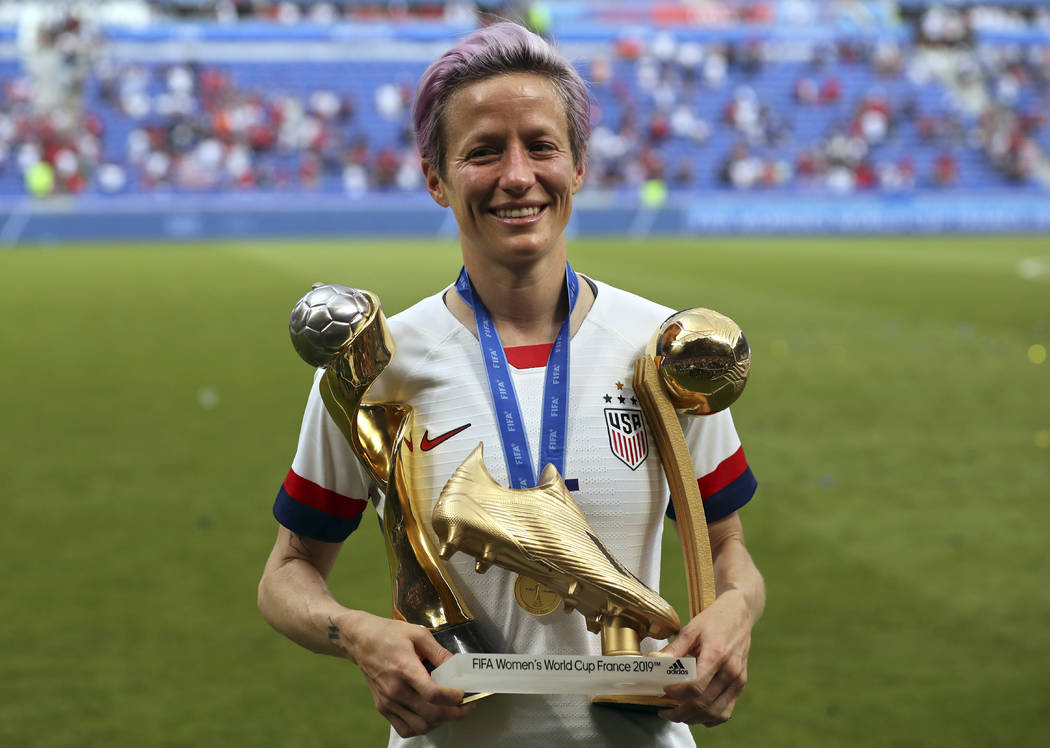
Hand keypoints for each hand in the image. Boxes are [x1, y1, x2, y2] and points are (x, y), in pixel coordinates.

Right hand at [343, 612, 473, 737]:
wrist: (360, 641)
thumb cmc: (388, 634)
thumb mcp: (418, 634)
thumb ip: (439, 652)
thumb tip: (457, 666)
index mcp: (405, 669)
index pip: (433, 694)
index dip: (453, 698)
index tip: (464, 695)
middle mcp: (395, 690)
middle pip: (430, 715)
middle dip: (454, 714)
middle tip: (465, 707)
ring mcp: (388, 702)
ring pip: (420, 726)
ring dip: (438, 723)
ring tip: (448, 711)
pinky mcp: (383, 708)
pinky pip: (405, 729)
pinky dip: (421, 727)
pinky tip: (429, 715)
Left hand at [655, 589, 752, 726]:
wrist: (739, 614)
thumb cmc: (713, 621)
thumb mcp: (691, 630)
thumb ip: (673, 649)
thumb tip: (653, 662)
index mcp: (717, 655)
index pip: (697, 686)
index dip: (678, 694)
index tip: (664, 691)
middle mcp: (730, 671)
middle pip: (704, 703)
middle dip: (681, 712)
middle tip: (664, 711)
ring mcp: (738, 680)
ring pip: (716, 713)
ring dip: (694, 719)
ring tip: (677, 714)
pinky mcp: (740, 685)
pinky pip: (726, 712)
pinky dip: (709, 718)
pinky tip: (695, 714)